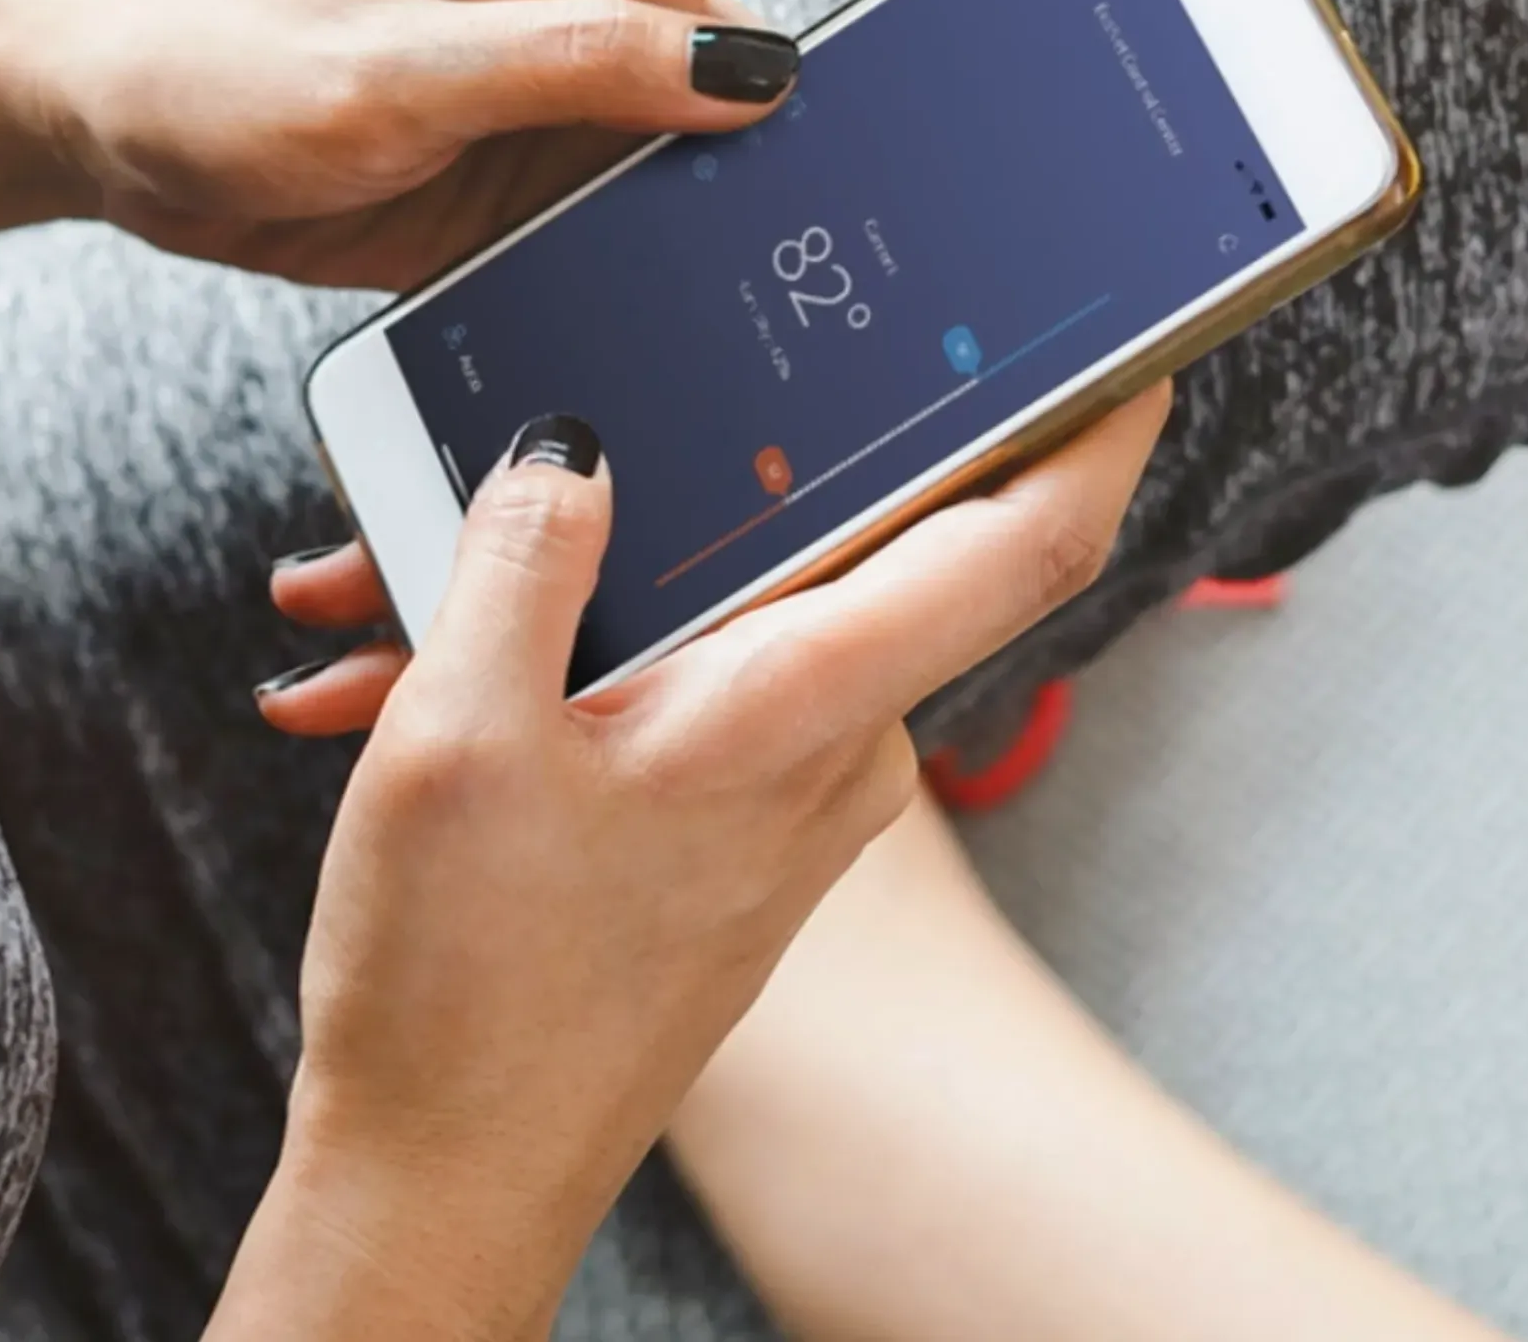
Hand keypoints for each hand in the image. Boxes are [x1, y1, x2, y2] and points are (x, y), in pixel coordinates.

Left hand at [0, 0, 1130, 287]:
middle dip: (980, 12)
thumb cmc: (220, 52)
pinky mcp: (581, 180)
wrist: (127, 122)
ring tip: (992, 213)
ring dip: (875, 163)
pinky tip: (817, 300)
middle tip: (1106, 52)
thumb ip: (570, 63)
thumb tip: (756, 75)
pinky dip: (767, 245)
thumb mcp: (384, 62)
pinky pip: (705, 210)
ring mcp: (614, 95)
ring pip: (784, 127)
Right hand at [210, 384, 1168, 1339]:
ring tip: (387, 606)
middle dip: (677, 476)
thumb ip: (522, 562)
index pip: (1019, 538)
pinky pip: (690, 686)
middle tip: (512, 448)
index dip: (1096, 429)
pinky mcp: (740, 822)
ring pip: (723, 614)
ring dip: (574, 586)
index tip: (1140, 345)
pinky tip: (424, 678)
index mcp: (805, 703)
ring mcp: (792, 788)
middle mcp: (835, 742)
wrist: (447, 1183)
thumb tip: (574, 450)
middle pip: (826, 541)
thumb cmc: (468, 993)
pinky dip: (573, 661)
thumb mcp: (457, 739)